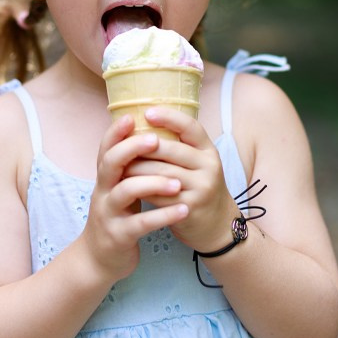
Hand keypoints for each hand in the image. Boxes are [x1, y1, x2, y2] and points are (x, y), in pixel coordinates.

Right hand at [85, 117, 184, 280]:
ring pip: (126, 191)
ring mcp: (109, 214)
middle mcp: (103, 192)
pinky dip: (163, 216)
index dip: (116, 132)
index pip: (106, 149)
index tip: (131, 116)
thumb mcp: (118, 191)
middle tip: (156, 140)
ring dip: (153, 183)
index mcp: (105, 179)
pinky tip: (183, 210)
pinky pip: (142, 223)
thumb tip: (149, 138)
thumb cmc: (116, 219)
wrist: (99, 260)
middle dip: (132, 149)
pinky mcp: (120, 236)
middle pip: (111, 163)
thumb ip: (128, 170)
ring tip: (178, 182)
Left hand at [133, 107, 237, 253]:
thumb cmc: (199, 188)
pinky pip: (159, 195)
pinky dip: (141, 189)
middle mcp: (209, 167)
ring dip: (136, 168)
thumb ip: (179, 147)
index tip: (147, 112)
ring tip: (119, 166)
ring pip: (161, 172)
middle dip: (142, 146)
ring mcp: (201, 188)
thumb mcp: (198, 164)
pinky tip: (128, 186)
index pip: (190, 127)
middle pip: (171, 149)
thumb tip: (142, 125)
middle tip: (121, 145)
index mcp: (209, 151)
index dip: (169, 117)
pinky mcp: (190, 207)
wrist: (217, 225)